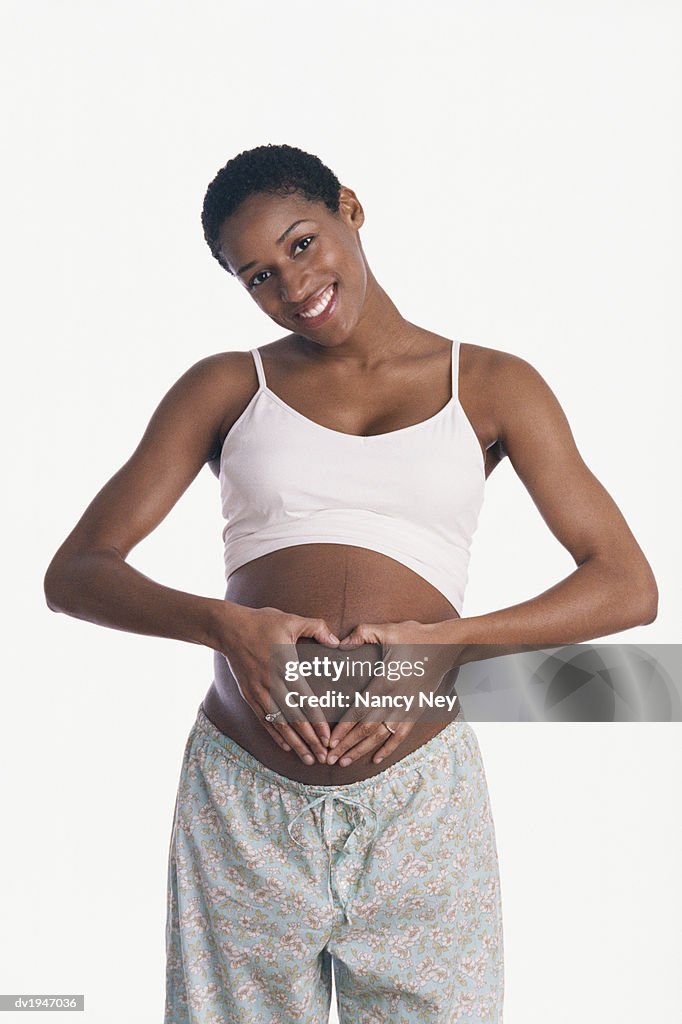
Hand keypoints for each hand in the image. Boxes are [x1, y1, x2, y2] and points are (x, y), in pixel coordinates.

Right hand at [215, 603, 339, 764]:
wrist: (228, 628)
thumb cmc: (262, 622)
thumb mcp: (291, 620)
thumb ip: (316, 628)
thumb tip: (336, 641)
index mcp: (285, 667)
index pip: (305, 700)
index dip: (317, 722)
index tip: (328, 738)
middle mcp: (271, 683)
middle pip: (294, 718)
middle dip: (310, 740)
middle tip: (323, 757)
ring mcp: (258, 691)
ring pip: (279, 723)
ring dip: (295, 743)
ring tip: (308, 758)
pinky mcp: (249, 694)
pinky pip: (264, 719)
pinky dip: (275, 734)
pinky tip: (286, 746)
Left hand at [327, 619, 463, 766]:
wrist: (447, 646)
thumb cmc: (416, 636)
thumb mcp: (387, 630)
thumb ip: (362, 634)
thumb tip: (340, 643)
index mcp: (386, 682)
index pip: (359, 711)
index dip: (343, 728)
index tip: (329, 741)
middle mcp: (396, 700)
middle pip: (367, 728)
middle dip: (346, 745)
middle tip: (329, 759)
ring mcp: (408, 708)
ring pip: (381, 736)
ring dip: (362, 750)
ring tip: (344, 762)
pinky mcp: (417, 711)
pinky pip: (401, 735)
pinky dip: (388, 748)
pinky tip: (376, 760)